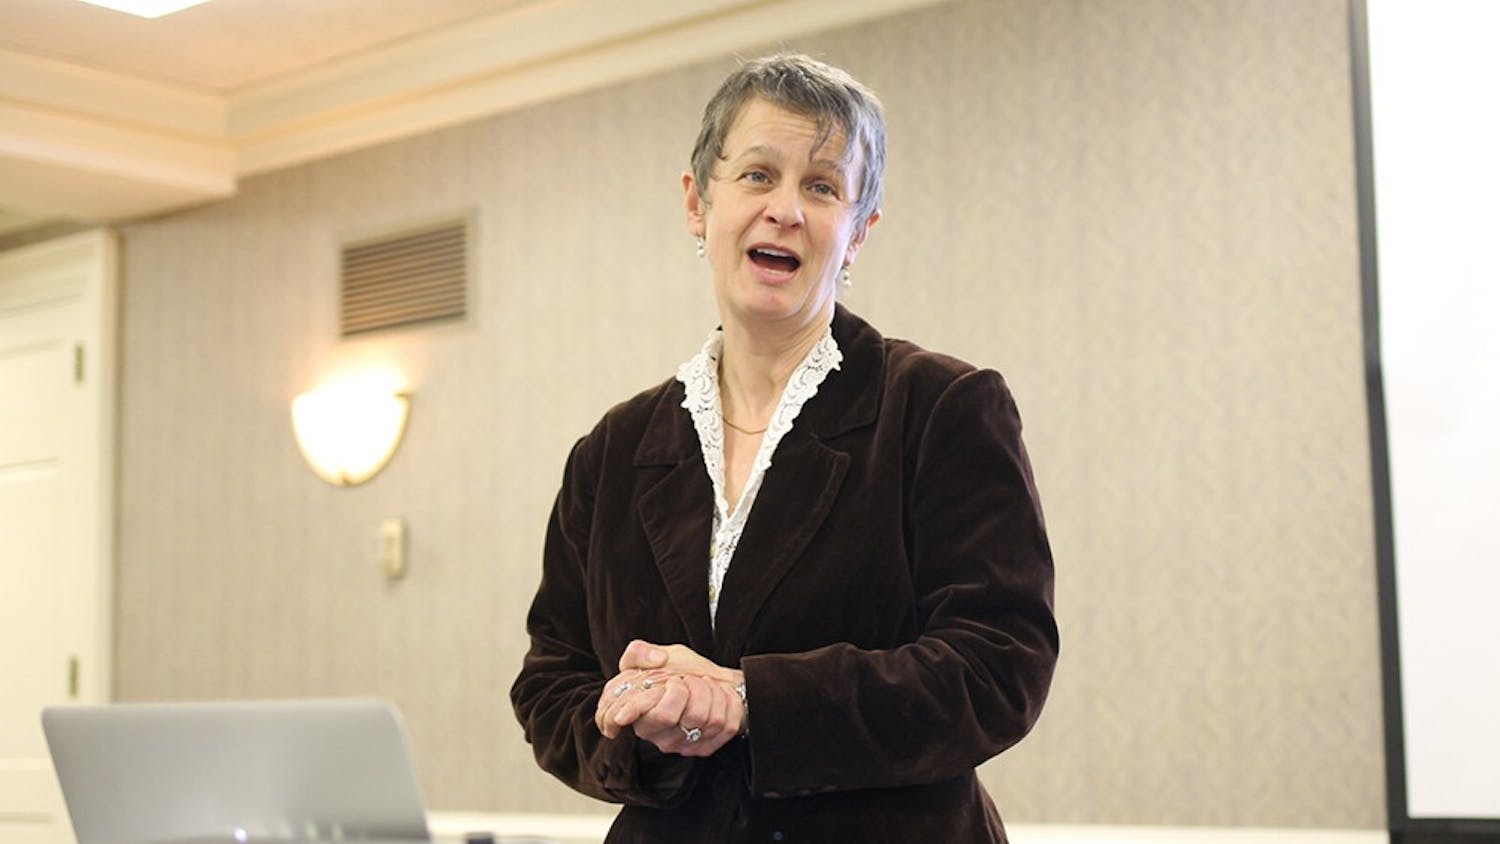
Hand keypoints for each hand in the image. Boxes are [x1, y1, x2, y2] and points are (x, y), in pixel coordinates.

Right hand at [596, 640, 744, 756]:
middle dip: (685, 687)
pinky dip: (728, 701)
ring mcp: (678, 744)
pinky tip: (720, 695)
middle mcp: (653, 733)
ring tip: (705, 684)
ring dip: (710, 690)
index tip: (650, 690)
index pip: (618, 718)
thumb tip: (656, 659)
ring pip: (700, 718)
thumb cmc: (680, 669)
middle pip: (666, 715)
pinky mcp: (704, 748)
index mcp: (634, 711)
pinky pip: (723, 725)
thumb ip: (640, 652)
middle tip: (689, 679)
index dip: (632, 707)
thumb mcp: (656, 653)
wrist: (714, 679)